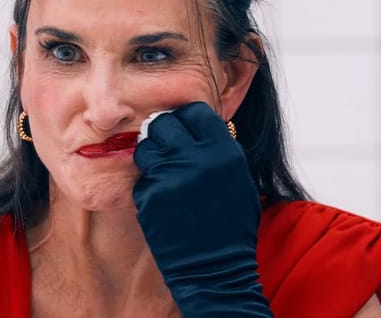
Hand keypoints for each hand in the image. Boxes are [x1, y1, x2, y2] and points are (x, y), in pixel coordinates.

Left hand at [133, 102, 271, 316]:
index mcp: (224, 152)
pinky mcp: (149, 196)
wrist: (215, 270)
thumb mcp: (238, 180)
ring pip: (146, 147)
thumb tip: (196, 126)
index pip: (195, 112)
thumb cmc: (230, 227)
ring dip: (151, 157)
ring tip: (164, 176)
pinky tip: (163, 202)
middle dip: (163, 134)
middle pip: (165, 124)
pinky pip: (142, 177)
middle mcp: (197, 159)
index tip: (183, 129)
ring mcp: (170, 177)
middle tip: (167, 150)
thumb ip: (218, 151)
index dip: (186, 119)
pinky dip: (149, 186)